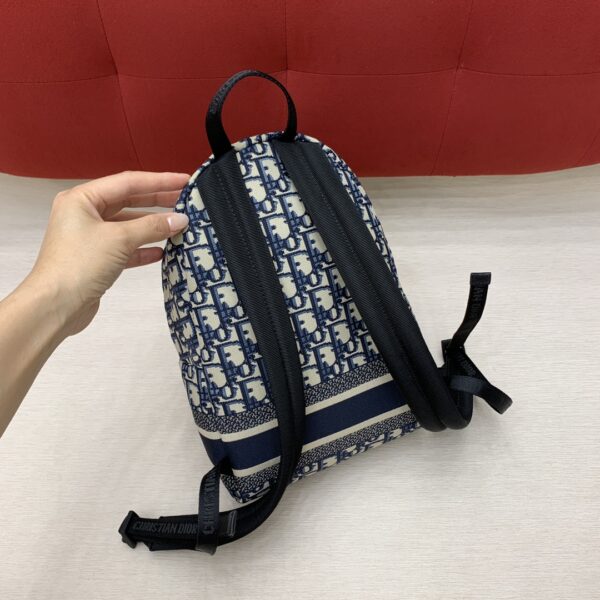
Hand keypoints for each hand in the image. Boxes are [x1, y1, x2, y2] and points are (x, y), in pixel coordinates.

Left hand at [25, 171, 189, 335]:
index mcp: (82, 199)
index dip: (158, 181)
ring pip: (128, 225)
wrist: (55, 306)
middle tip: (184, 199)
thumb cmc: (78, 265)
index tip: (183, 181)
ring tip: (178, 225)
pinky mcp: (96, 259)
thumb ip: (152, 227)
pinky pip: (125, 247)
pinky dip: (143, 248)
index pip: (127, 183)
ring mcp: (90, 237)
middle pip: (128, 201)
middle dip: (157, 201)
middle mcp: (83, 214)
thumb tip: (180, 219)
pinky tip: (161, 251)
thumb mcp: (120, 239)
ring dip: (152, 226)